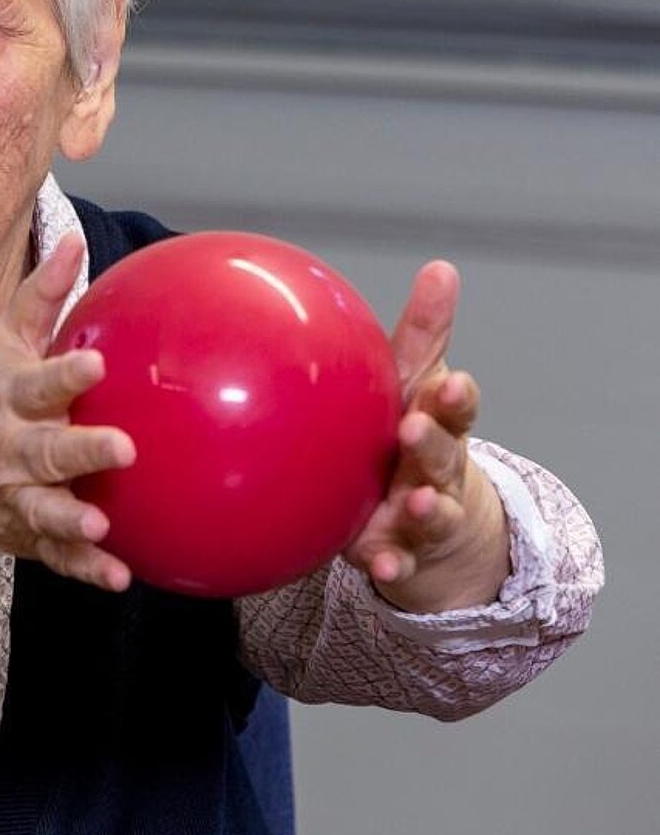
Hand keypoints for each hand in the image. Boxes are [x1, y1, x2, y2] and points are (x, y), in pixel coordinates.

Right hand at [0, 233, 135, 590]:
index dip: (65, 376)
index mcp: (7, 400)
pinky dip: (84, 568)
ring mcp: (15, 495)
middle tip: (122, 447)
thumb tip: (74, 238)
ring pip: (43, 510)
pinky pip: (55, 556)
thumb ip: (40, 297)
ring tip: (97, 523)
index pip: (38, 384)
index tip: (96, 366)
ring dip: (69, 519)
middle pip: (45, 450)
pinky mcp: (24, 533)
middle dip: (80, 451)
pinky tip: (118, 576)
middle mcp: (9, 450)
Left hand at [342, 260, 509, 611]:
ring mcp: (424, 516)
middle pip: (442, 456)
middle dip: (433, 442)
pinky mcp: (401, 553)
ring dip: (426, 506)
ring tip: (420, 501)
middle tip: (415, 427)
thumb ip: (423, 334)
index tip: (449, 382)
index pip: (453, 407)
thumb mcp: (415, 385)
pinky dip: (392, 565)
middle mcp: (437, 471)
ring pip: (429, 511)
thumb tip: (441, 268)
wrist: (432, 524)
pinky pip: (395, 563)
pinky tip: (381, 567)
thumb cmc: (414, 435)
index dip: (454, 396)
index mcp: (438, 426)